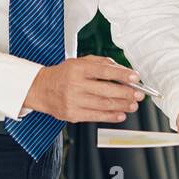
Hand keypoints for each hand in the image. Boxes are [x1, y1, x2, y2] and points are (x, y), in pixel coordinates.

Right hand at [24, 56, 143, 122]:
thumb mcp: (79, 62)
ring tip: (133, 105)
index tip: (135, 77)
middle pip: (106, 90)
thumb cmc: (63, 75)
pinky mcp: (72, 114)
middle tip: (139, 95)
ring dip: (122, 106)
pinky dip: (111, 116)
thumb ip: (101, 63)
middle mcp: (75, 85)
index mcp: (78, 69)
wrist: (40, 89)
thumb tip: (123, 70)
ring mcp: (73, 101)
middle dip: (126, 93)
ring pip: (103, 105)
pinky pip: (96, 116)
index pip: (104, 71)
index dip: (122, 75)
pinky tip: (120, 114)